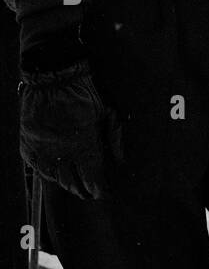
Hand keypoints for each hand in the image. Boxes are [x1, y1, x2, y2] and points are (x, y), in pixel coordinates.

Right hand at [19, 61, 122, 199]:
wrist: (54, 77)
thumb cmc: (85, 92)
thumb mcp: (108, 112)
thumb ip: (115, 139)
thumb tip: (120, 161)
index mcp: (83, 143)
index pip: (92, 178)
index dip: (99, 188)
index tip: (103, 191)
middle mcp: (60, 151)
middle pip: (72, 183)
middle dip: (83, 190)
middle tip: (91, 190)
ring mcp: (41, 150)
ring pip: (54, 179)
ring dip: (66, 183)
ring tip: (76, 183)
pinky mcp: (27, 146)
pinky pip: (38, 169)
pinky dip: (48, 174)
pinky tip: (57, 172)